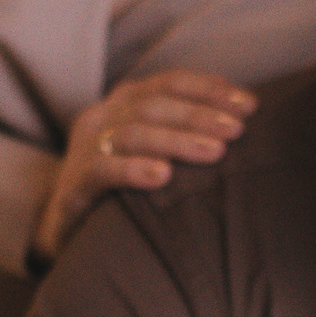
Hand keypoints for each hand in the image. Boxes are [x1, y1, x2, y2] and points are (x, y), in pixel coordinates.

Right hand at [32, 70, 256, 263]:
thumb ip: (186, 136)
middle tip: (237, 130)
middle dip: (200, 115)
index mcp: (124, 104)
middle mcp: (102, 118)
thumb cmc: (123, 191)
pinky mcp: (72, 184)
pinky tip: (163, 176)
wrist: (66, 232)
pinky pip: (102, 169)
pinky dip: (133, 169)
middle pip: (153, 106)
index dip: (209, 89)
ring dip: (177, 141)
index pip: (169, 84)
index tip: (249, 105)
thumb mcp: (152, 153)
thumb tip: (244, 127)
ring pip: (132, 133)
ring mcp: (83, 149)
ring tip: (215, 152)